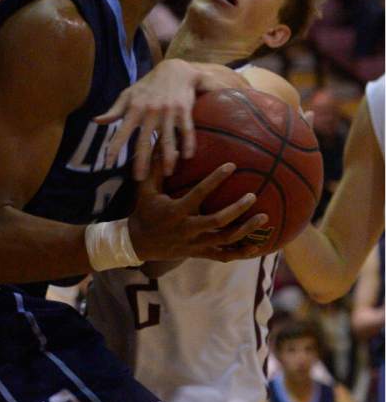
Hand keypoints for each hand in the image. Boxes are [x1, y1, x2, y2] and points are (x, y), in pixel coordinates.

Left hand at [95, 59, 248, 179]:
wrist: (174, 69)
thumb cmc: (148, 84)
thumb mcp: (129, 94)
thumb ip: (114, 110)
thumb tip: (96, 121)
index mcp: (135, 108)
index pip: (122, 132)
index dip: (114, 148)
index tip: (108, 163)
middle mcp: (150, 111)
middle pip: (144, 141)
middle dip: (141, 161)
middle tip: (139, 179)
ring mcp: (168, 112)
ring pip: (168, 139)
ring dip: (168, 158)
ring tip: (167, 173)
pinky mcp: (184, 110)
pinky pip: (187, 130)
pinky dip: (188, 143)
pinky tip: (187, 157)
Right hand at [128, 160, 267, 262]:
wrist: (138, 244)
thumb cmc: (144, 211)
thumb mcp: (145, 189)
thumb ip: (157, 167)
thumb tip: (169, 145)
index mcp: (176, 211)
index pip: (199, 193)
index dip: (216, 179)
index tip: (231, 165)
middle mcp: (187, 229)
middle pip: (218, 221)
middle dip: (237, 209)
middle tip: (253, 196)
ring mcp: (195, 244)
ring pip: (225, 240)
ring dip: (246, 230)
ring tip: (264, 218)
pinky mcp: (199, 254)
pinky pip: (223, 256)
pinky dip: (241, 253)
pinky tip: (257, 246)